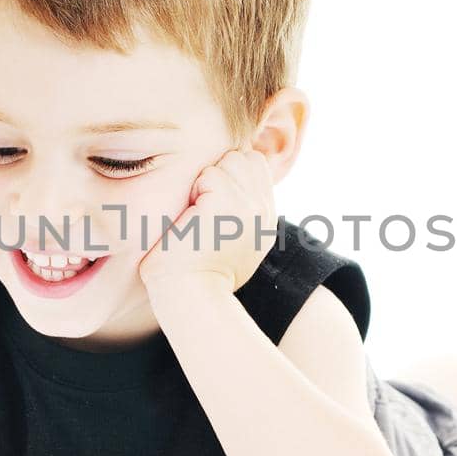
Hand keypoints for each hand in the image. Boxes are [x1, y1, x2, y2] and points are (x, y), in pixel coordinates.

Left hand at [138, 147, 276, 295]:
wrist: (191, 297)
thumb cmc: (195, 275)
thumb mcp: (228, 241)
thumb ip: (238, 211)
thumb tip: (221, 180)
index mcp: (265, 219)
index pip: (254, 165)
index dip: (228, 175)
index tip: (209, 207)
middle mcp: (265, 211)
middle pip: (243, 158)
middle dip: (217, 174)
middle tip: (201, 212)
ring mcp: (252, 206)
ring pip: (228, 161)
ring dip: (204, 183)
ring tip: (197, 216)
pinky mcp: (231, 204)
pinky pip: (209, 174)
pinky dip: (193, 192)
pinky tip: (191, 220)